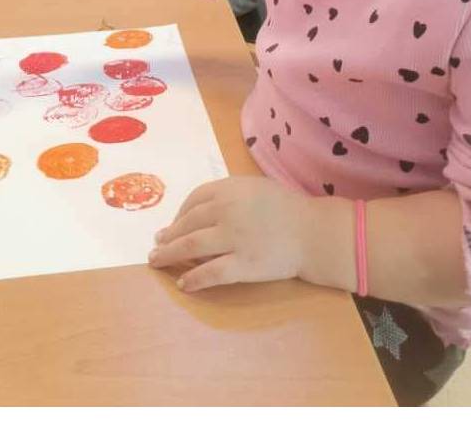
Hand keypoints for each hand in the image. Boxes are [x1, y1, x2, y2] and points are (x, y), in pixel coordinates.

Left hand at [147, 176, 316, 291]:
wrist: (313, 232)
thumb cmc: (286, 208)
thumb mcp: (255, 188)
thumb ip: (228, 194)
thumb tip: (200, 209)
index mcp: (230, 189)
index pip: (194, 200)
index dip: (179, 213)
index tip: (173, 224)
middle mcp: (226, 211)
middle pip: (187, 224)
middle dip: (168, 235)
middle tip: (157, 244)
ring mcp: (233, 239)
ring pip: (190, 247)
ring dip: (169, 255)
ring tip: (157, 261)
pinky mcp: (243, 265)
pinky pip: (210, 273)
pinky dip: (193, 279)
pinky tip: (183, 283)